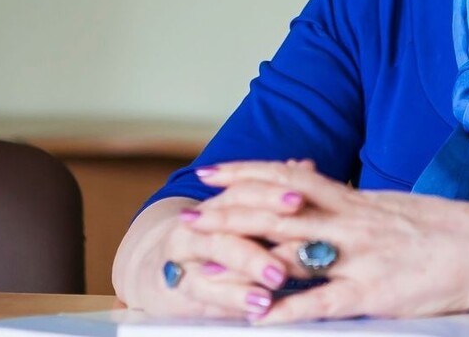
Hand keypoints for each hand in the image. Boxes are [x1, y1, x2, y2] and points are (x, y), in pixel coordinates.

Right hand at [114, 194, 296, 319]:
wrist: (162, 276)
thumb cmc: (219, 245)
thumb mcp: (246, 221)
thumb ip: (276, 197)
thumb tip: (306, 165)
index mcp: (221, 201)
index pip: (245, 188)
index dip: (271, 192)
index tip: (300, 198)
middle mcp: (200, 221)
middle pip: (231, 214)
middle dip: (265, 220)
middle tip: (297, 232)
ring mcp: (187, 252)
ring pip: (218, 248)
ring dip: (251, 262)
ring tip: (280, 276)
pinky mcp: (182, 285)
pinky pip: (206, 289)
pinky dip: (235, 297)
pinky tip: (260, 304)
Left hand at [186, 160, 468, 323]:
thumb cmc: (445, 228)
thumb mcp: (392, 204)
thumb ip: (350, 201)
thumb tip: (313, 189)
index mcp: (358, 200)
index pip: (291, 179)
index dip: (247, 174)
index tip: (213, 173)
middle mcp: (353, 222)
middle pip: (279, 213)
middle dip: (230, 214)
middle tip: (191, 217)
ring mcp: (362, 258)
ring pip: (292, 252)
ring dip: (244, 258)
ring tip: (204, 263)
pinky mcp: (376, 293)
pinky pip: (322, 302)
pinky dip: (287, 309)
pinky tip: (256, 316)